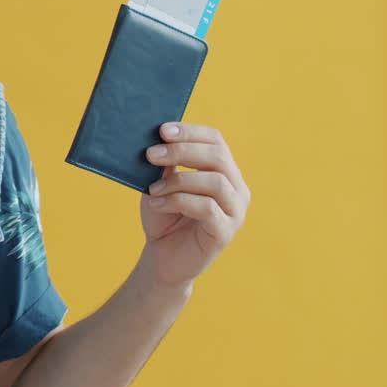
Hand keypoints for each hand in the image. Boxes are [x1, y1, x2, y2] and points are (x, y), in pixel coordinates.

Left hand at [139, 123, 250, 289]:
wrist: (161, 256)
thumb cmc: (163, 216)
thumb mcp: (161, 184)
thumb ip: (165, 164)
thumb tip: (161, 139)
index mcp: (224, 171)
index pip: (215, 141)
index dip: (191, 132)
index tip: (162, 130)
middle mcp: (236, 189)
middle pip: (217, 157)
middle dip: (182, 151)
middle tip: (150, 154)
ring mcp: (235, 212)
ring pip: (215, 182)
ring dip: (178, 181)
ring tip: (152, 189)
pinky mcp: (225, 233)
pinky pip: (208, 208)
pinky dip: (178, 201)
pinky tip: (157, 204)